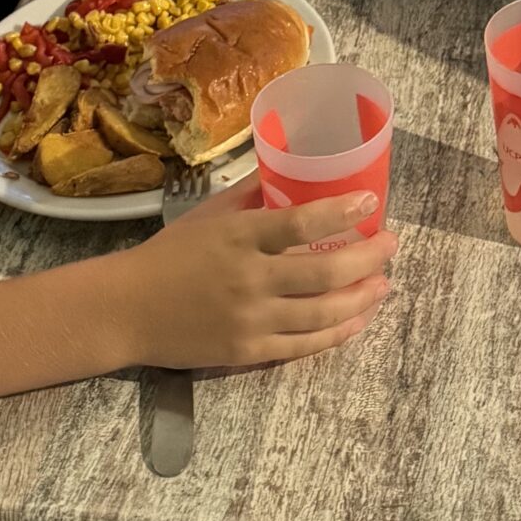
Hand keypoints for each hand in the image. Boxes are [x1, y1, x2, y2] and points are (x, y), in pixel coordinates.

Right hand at [126, 175, 397, 370]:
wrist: (128, 309)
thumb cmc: (171, 253)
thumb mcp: (210, 212)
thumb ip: (252, 192)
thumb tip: (291, 166)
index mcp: (240, 236)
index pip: (300, 222)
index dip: (340, 212)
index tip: (371, 202)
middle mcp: (250, 279)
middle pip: (322, 272)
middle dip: (366, 259)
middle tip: (391, 246)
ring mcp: (250, 321)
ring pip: (321, 314)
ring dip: (361, 299)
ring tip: (383, 284)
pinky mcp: (247, 354)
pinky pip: (303, 347)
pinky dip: (336, 333)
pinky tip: (356, 320)